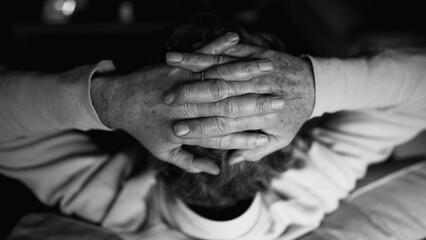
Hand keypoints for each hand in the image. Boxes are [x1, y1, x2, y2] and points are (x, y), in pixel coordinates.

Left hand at [90, 34, 281, 173]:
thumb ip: (190, 161)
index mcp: (186, 131)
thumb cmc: (143, 129)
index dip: (246, 136)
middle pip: (227, 106)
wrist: (118, 102)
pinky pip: (200, 55)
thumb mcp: (164, 152)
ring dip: (245, 71)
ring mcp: (181, 84)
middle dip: (256, 103)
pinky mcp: (175, 66)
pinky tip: (236, 38)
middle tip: (281, 100)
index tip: (266, 134)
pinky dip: (218, 45)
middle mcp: (186, 108)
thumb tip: (215, 169)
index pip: (223, 136)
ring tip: (269, 67)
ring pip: (217, 78)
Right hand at [164, 44, 314, 162]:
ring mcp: (254, 71)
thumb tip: (230, 161)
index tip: (177, 130)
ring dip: (194, 65)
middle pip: (217, 94)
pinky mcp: (255, 54)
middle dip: (189, 95)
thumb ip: (253, 150)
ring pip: (220, 67)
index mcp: (257, 116)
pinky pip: (230, 50)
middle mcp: (253, 92)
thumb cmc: (294, 115)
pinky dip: (208, 49)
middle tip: (165, 99)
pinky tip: (193, 45)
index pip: (223, 124)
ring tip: (169, 64)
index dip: (200, 127)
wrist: (315, 86)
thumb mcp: (280, 139)